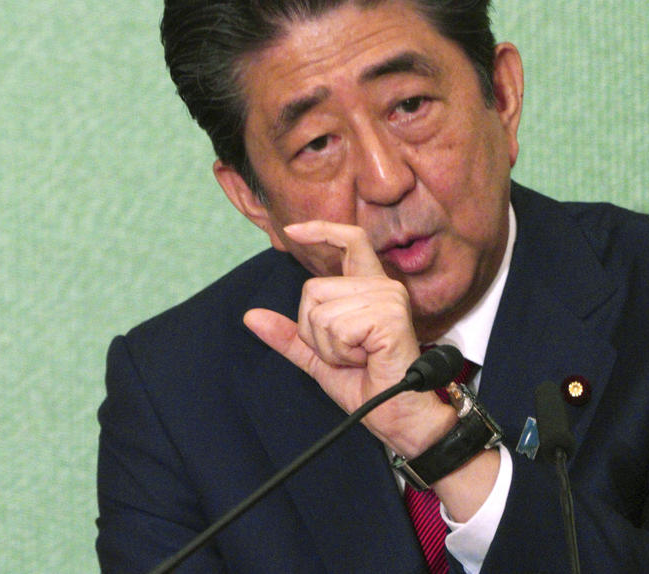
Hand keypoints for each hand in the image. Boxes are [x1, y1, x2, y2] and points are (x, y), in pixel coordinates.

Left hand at [243, 220, 454, 455]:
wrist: (398, 418)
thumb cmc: (369, 388)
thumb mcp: (319, 358)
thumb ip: (289, 335)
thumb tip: (250, 316)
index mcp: (370, 288)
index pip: (350, 240)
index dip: (321, 230)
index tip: (293, 231)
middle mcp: (383, 286)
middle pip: (313, 289)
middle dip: (314, 331)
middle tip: (348, 354)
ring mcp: (388, 298)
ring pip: (320, 312)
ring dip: (329, 347)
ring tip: (360, 359)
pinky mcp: (389, 316)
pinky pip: (336, 327)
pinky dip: (340, 353)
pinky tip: (366, 360)